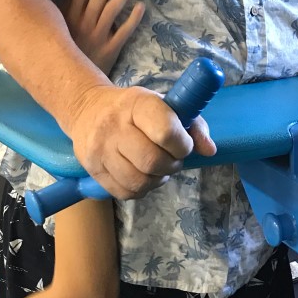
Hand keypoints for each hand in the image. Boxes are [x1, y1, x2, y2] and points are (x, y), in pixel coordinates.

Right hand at [60, 0, 144, 75]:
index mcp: (68, 17)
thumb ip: (62, 10)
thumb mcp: (56, 29)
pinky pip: (122, 33)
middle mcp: (83, 24)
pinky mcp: (109, 51)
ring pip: (111, 10)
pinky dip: (132, 21)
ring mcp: (97, 37)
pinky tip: (141, 7)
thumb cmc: (64, 51)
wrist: (69, 84)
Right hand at [68, 83, 215, 199]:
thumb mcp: (163, 105)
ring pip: (139, 182)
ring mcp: (100, 149)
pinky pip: (125, 193)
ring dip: (157, 179)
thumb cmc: (134, 109)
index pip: (165, 131)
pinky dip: (141, 189)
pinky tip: (142, 175)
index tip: (184, 145)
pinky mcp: (93, 170)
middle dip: (172, 165)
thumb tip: (209, 150)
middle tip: (173, 159)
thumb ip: (192, 124)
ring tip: (158, 168)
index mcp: (137, 104)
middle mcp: (114, 125)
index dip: (182, 145)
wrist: (87, 110)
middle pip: (153, 161)